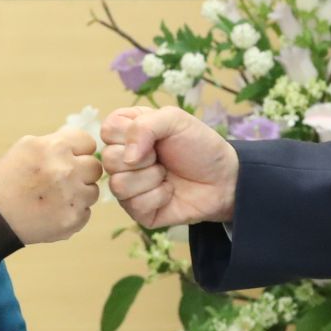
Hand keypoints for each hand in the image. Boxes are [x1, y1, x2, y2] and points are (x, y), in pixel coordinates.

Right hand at [0, 130, 103, 244]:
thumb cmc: (8, 179)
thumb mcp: (26, 147)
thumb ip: (58, 142)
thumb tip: (84, 144)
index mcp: (54, 147)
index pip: (88, 142)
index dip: (77, 151)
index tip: (67, 159)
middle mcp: (66, 170)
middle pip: (95, 167)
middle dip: (80, 172)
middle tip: (60, 181)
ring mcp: (72, 197)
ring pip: (93, 191)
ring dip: (78, 194)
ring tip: (54, 197)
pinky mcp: (72, 220)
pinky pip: (86, 212)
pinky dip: (72, 213)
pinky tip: (52, 212)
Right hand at [101, 106, 238, 227]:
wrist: (224, 179)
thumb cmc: (199, 146)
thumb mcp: (175, 120)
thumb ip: (145, 125)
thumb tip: (127, 157)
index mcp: (127, 132)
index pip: (107, 130)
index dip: (130, 134)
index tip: (155, 137)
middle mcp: (123, 159)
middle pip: (108, 159)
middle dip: (143, 158)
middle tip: (162, 157)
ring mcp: (128, 186)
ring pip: (118, 184)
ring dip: (151, 178)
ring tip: (166, 174)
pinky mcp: (137, 210)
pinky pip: (134, 204)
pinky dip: (159, 196)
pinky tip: (169, 191)